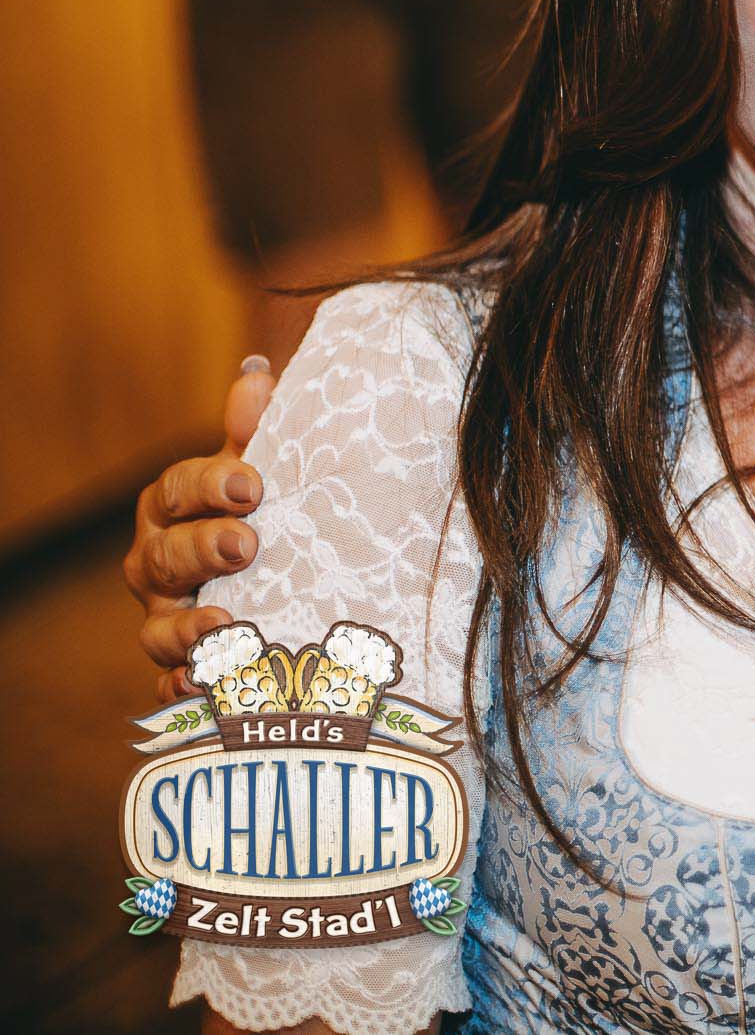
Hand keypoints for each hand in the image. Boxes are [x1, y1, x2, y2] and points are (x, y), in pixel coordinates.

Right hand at [128, 360, 276, 701]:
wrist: (286, 571)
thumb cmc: (268, 510)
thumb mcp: (266, 469)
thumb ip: (259, 429)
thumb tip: (257, 375)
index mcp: (175, 507)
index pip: (176, 490)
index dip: (209, 485)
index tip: (252, 484)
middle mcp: (159, 564)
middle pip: (162, 558)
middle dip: (200, 550)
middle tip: (246, 545)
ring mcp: (167, 618)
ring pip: (157, 628)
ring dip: (186, 629)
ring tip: (224, 624)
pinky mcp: (186, 668)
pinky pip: (170, 687)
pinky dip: (183, 690)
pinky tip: (204, 689)